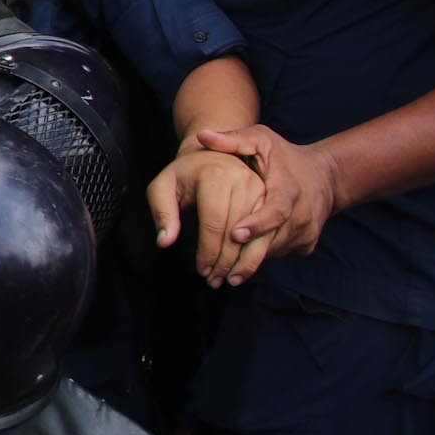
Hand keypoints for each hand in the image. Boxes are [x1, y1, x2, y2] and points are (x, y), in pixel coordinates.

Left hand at [146, 148, 274, 286]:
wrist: (214, 154)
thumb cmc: (184, 174)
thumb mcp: (164, 185)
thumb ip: (161, 212)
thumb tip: (164, 242)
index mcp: (216, 175)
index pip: (214, 223)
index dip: (208, 252)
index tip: (201, 270)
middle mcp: (245, 180)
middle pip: (237, 234)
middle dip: (225, 262)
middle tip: (213, 281)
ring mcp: (263, 190)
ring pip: (258, 236)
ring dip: (245, 264)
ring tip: (228, 280)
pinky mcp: (273, 199)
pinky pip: (271, 232)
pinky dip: (258, 254)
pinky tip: (244, 268)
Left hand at [194, 124, 342, 261]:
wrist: (324, 177)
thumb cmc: (284, 156)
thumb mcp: (261, 139)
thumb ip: (233, 139)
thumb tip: (202, 136)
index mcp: (289, 189)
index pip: (275, 210)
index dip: (257, 223)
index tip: (234, 234)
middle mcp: (303, 214)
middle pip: (272, 241)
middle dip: (244, 258)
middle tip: (215, 276)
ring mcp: (307, 232)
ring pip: (272, 253)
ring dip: (246, 263)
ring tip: (216, 275)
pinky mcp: (306, 245)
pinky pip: (277, 256)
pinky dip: (257, 259)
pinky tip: (235, 263)